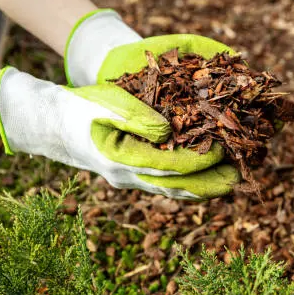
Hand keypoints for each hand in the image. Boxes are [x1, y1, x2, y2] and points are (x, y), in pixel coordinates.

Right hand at [60, 9, 240, 198]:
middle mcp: (127, 177)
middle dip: (208, 184)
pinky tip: (206, 181)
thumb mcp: (108, 104)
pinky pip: (165, 185)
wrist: (56, 125)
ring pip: (172, 190)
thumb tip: (168, 133)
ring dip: (201, 188)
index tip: (222, 149)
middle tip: (237, 180)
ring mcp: (130, 181)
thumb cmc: (83, 108)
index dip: (199, 160)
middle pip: (175, 186)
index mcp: (121, 158)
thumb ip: (137, 118)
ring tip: (230, 183)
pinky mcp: (134, 177)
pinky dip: (188, 184)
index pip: (170, 165)